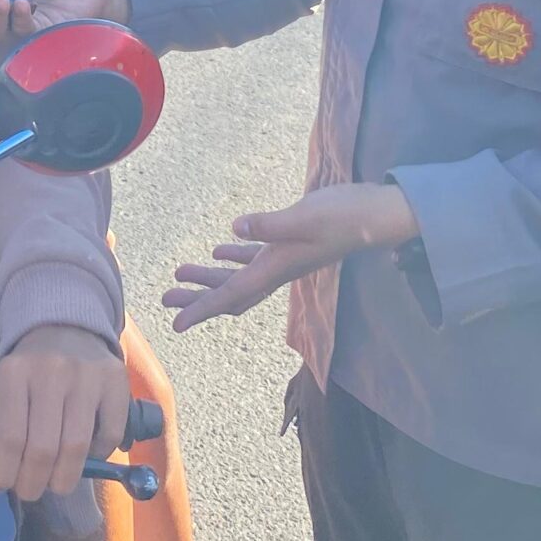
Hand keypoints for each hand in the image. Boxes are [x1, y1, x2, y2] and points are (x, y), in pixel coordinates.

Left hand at [0, 325, 126, 501]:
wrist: (65, 326)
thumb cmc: (29, 369)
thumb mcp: (3, 384)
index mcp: (14, 373)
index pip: (11, 438)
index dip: (4, 473)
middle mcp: (51, 371)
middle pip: (44, 450)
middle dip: (33, 484)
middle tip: (29, 491)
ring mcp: (87, 376)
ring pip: (77, 448)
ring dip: (64, 480)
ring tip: (56, 484)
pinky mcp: (116, 381)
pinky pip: (109, 437)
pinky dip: (97, 457)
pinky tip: (85, 455)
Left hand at [163, 183, 417, 333]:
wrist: (376, 215)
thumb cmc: (345, 217)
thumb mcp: (305, 218)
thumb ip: (270, 224)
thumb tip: (235, 228)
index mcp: (274, 268)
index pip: (230, 295)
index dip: (201, 309)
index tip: (175, 324)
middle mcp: (275, 269)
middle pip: (228, 292)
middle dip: (196, 297)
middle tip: (164, 297)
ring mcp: (283, 257)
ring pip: (238, 276)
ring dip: (209, 277)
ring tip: (180, 273)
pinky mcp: (289, 242)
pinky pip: (254, 256)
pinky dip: (233, 257)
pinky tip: (220, 249)